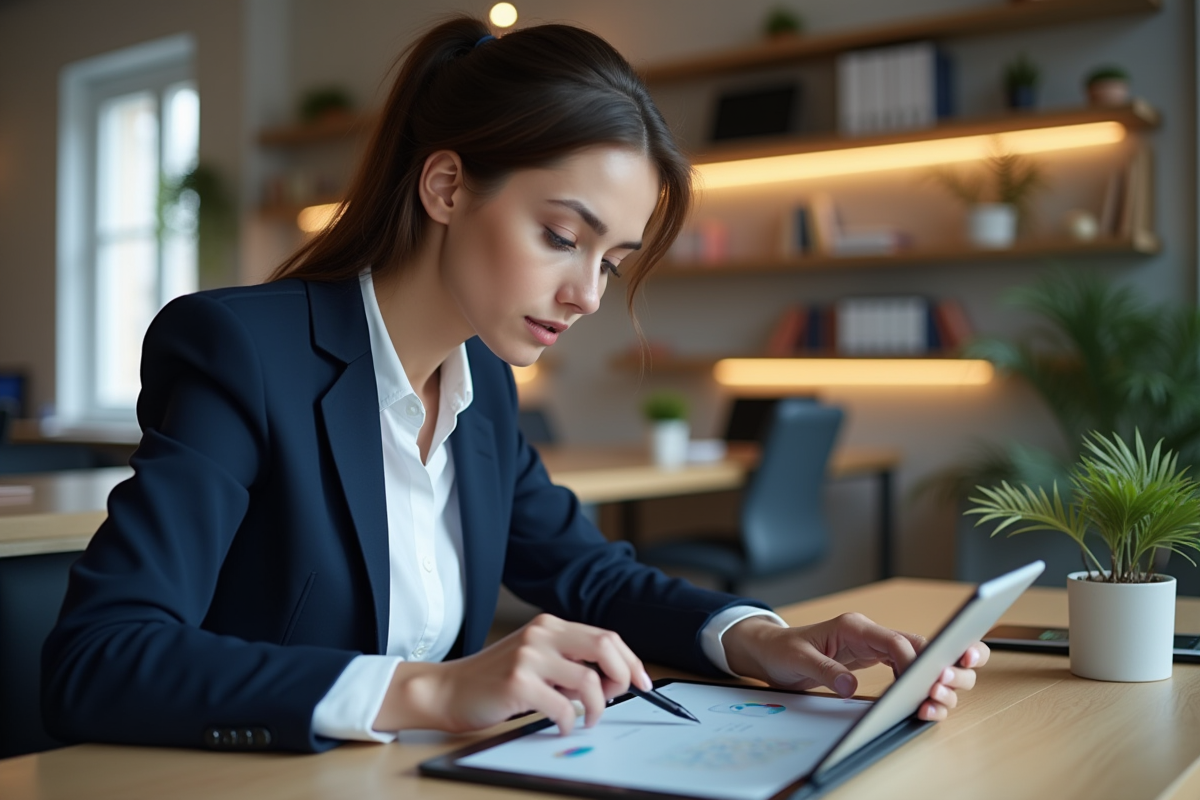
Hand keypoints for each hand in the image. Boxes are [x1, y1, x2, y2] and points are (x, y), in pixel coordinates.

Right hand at [372, 614, 652, 733]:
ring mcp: (529, 656)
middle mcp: (541, 634)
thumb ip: (568, 660)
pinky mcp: (518, 682)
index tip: (642, 681)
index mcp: (549, 625)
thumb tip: (614, 679)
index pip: (605, 636)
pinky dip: (571, 721)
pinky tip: (562, 724)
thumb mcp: (534, 658)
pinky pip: (564, 706)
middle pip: (604, 647)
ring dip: (597, 708)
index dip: (629, 660)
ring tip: (587, 718)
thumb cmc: (493, 679)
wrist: (448, 690)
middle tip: (620, 697)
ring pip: (589, 681)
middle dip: (622, 675)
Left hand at [722, 613, 989, 721]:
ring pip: (922, 659)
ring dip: (939, 680)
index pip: (895, 641)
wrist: (770, 650)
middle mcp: (871, 635)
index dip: (914, 661)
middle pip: (921, 645)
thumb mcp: (798, 660)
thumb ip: (825, 671)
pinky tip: (928, 703)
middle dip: (943, 664)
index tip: (926, 681)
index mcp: (854, 627)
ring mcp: (876, 648)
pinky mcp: (877, 662)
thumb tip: (848, 687)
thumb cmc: (783, 650)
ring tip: (939, 703)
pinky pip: (909, 671)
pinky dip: (923, 687)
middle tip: (946, 688)